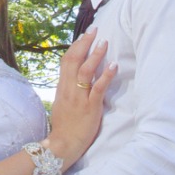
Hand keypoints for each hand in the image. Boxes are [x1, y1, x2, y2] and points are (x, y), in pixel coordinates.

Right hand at [48, 30, 116, 167]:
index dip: (76, 46)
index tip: (84, 35)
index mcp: (62, 87)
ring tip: (104, 43)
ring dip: (95, 55)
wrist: (63, 145)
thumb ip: (66, 89)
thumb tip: (71, 78)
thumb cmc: (64, 126)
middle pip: (74, 60)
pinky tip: (113, 65)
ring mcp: (79, 97)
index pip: (66, 61)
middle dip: (85, 43)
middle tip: (95, 30)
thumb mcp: (61, 103)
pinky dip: (106, 75)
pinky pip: (98, 88)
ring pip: (85, 71)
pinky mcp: (90, 107)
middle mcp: (69, 89)